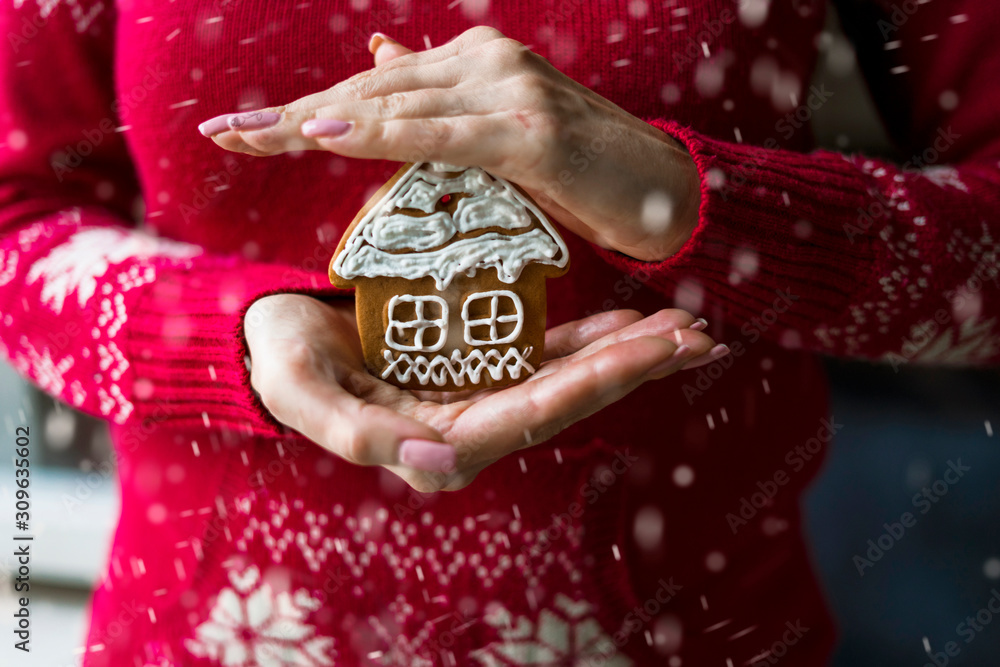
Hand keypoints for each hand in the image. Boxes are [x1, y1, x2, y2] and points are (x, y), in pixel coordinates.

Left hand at [200, 27, 700, 261]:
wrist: (665, 188)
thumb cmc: (582, 170)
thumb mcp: (498, 135)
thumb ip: (436, 105)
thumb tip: (376, 67)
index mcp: (474, 64)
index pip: (375, 89)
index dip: (308, 109)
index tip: (245, 128)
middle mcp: (485, 63)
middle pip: (371, 94)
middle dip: (293, 116)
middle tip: (225, 132)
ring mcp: (508, 91)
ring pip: (394, 109)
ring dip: (316, 124)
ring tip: (251, 137)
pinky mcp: (529, 131)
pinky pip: (439, 135)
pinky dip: (382, 136)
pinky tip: (327, 135)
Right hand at [244, 294, 724, 491]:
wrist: (274, 334)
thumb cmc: (282, 362)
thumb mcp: (307, 392)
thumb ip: (362, 436)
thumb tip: (440, 463)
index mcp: (438, 443)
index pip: (535, 413)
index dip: (600, 382)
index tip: (656, 351)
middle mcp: (470, 425)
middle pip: (569, 397)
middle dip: (635, 368)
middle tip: (700, 338)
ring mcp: (478, 394)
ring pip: (567, 377)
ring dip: (627, 354)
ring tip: (686, 329)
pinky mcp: (477, 365)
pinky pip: (543, 353)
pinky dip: (590, 339)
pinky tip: (632, 325)